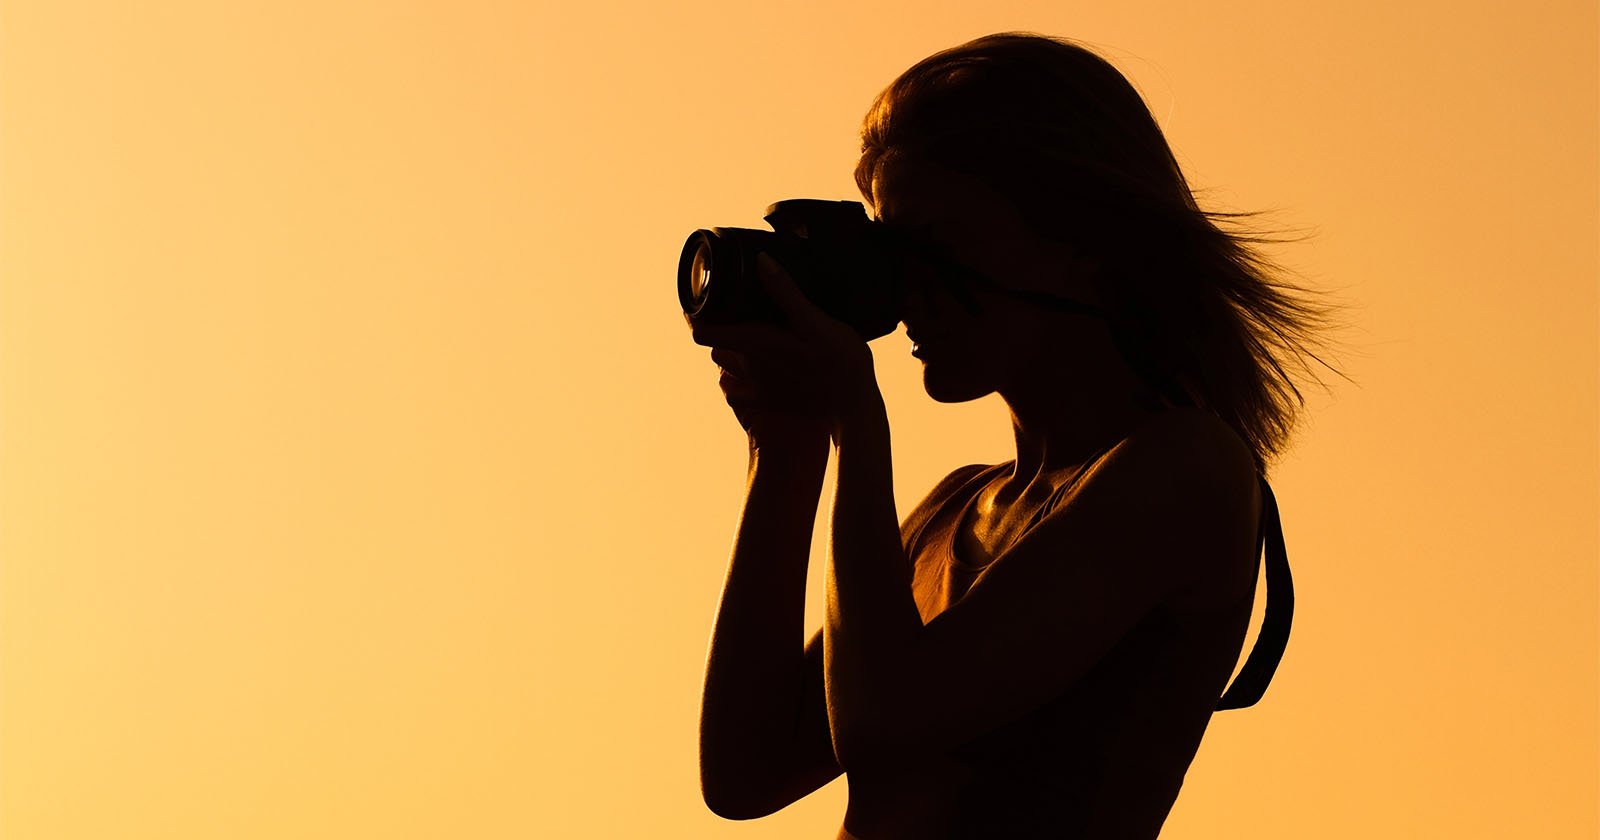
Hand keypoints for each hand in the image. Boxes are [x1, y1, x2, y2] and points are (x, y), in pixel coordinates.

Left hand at [692, 252, 879, 446]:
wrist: (856, 407)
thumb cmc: (842, 361)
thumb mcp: (818, 322)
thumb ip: (786, 293)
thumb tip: (760, 262)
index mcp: (758, 343)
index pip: (704, 332)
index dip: (695, 314)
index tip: (703, 299)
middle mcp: (751, 367)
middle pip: (713, 347)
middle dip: (717, 328)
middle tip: (733, 311)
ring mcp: (759, 388)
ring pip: (722, 369)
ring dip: (726, 353)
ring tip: (744, 336)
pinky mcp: (769, 403)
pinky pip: (735, 394)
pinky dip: (734, 381)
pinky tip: (749, 370)